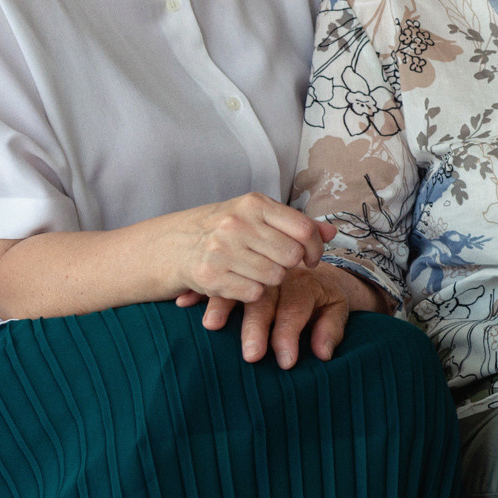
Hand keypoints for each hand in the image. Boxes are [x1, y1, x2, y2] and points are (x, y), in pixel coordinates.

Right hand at [160, 192, 333, 304]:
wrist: (164, 247)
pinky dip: (251, 293)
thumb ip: (294, 224)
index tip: (310, 259)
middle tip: (276, 267)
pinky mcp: (208, 276)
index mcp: (253, 204)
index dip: (315, 249)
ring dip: (270, 281)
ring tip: (253, 273)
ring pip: (275, 277)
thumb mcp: (253, 217)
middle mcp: (238, 223)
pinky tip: (237, 283)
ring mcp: (221, 249)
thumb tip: (333, 232)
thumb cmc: (217, 230)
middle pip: (292, 257)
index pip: (304, 228)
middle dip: (290, 267)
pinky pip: (253, 293)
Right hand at [193, 263, 378, 367]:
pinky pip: (216, 276)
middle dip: (257, 328)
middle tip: (251, 356)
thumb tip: (323, 353)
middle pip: (266, 298)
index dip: (290, 334)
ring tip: (212, 325)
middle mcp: (280, 271)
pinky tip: (183, 301)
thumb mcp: (335, 305)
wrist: (306, 253)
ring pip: (238, 283)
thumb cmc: (320, 292)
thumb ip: (331, 328)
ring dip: (223, 305)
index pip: (296, 306)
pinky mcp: (237, 264)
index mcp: (305, 281)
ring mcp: (258, 265)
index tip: (286, 362)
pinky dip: (199, 289)